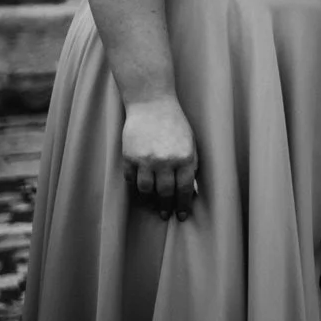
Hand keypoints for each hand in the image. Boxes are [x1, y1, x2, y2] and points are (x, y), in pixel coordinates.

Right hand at [119, 96, 197, 220]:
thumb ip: (191, 165)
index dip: (183, 205)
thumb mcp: (191, 142)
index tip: (181, 216)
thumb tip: (190, 189)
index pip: (184, 189)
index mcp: (185, 157)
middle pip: (165, 192)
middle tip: (165, 214)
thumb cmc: (175, 123)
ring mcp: (145, 160)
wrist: (152, 104)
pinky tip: (140, 188)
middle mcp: (165, 160)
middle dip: (166, 206)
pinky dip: (135, 185)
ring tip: (152, 203)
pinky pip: (131, 179)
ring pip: (146, 190)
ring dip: (149, 199)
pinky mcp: (129, 157)